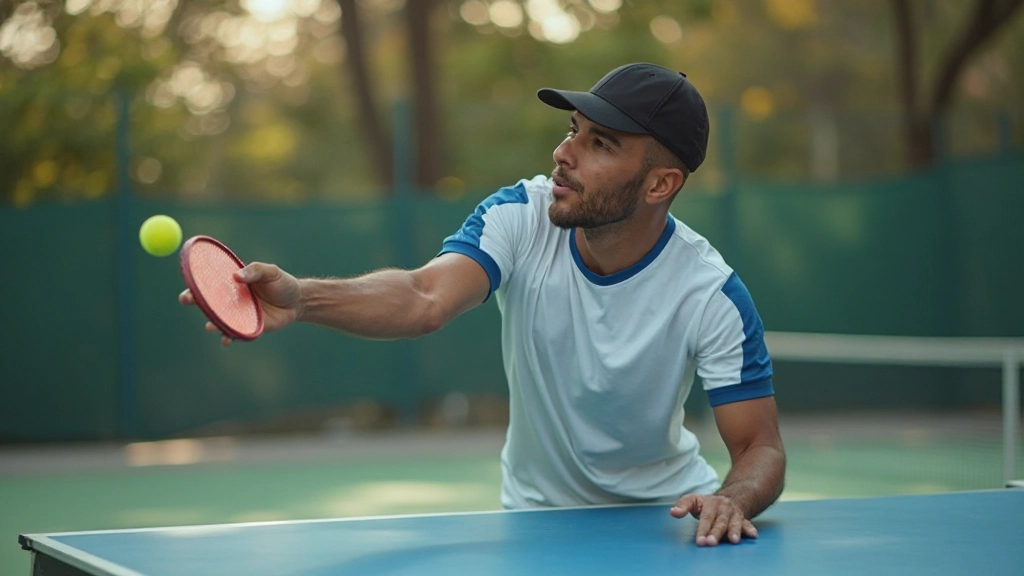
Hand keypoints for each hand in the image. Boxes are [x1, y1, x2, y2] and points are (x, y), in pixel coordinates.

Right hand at [179, 262, 301, 345]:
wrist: (299, 301)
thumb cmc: (282, 283)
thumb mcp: (271, 272)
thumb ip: (255, 271)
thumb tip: (236, 276)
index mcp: (233, 284)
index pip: (211, 284)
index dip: (196, 284)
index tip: (187, 285)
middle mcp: (232, 300)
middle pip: (209, 303)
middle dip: (195, 302)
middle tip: (187, 300)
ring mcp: (239, 315)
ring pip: (220, 321)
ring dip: (212, 324)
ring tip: (211, 326)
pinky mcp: (249, 328)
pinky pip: (235, 334)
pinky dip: (228, 338)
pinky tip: (227, 340)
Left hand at [669, 494, 757, 545]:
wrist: (730, 498)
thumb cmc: (707, 504)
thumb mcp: (694, 500)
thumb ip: (683, 505)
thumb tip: (673, 512)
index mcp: (709, 502)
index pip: (705, 517)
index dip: (702, 528)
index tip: (699, 541)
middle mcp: (723, 506)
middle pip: (719, 521)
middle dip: (715, 533)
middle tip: (710, 543)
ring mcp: (733, 512)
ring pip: (733, 522)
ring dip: (734, 531)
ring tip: (733, 540)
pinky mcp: (743, 518)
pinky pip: (747, 523)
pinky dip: (749, 529)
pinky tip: (752, 535)